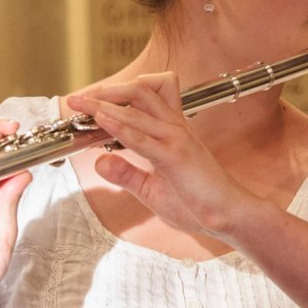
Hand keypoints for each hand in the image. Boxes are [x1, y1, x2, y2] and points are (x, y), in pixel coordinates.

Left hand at [66, 73, 250, 236]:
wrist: (229, 215)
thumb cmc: (198, 203)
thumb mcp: (152, 189)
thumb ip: (127, 174)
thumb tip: (100, 162)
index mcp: (172, 133)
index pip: (143, 101)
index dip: (113, 97)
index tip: (87, 102)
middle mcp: (175, 129)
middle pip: (139, 92)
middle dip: (106, 91)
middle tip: (78, 97)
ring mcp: (177, 140)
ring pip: (138, 108)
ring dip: (106, 103)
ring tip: (81, 103)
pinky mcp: (176, 157)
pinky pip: (143, 137)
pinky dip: (119, 126)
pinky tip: (101, 121)